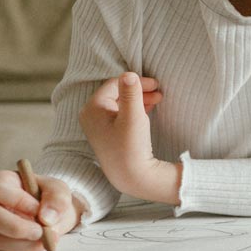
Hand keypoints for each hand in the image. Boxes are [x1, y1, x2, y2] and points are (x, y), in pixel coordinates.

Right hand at [0, 171, 86, 250]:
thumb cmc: (46, 196)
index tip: (38, 210)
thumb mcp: (57, 190)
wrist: (47, 215)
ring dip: (24, 242)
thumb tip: (46, 218)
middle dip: (18, 227)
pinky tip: (36, 244)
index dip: (18, 201)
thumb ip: (57, 199)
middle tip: (41, 232)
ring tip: (45, 238)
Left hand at [79, 72, 177, 200]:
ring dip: (139, 99)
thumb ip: (131, 93)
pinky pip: (120, 114)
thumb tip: (128, 73)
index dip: (136, 81)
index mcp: (93, 108)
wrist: (131, 177)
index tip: (156, 84)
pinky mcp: (106, 134)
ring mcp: (98, 126)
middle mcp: (91, 115)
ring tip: (158, 99)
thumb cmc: (131, 146)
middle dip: (139, 90)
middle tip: (159, 91)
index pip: (115, 84)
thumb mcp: (133, 116)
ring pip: (120, 104)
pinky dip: (134, 110)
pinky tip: (149, 109)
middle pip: (117, 93)